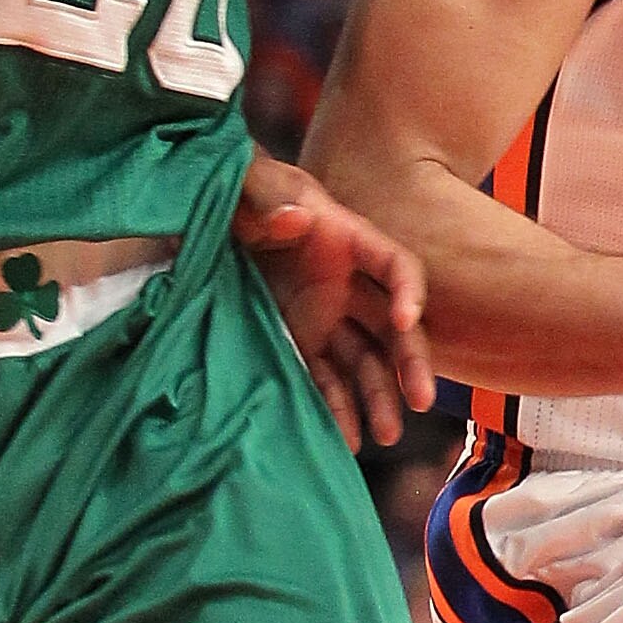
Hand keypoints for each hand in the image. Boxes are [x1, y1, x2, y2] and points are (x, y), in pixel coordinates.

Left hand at [237, 151, 435, 449]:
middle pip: (392, 327)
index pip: (395, 266)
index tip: (407, 321)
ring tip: (385, 436)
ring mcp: (323, 317)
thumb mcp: (246, 182)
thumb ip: (267, 195)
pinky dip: (336, 409)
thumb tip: (298, 220)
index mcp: (345, 240)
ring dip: (380, 398)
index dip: (409, 291)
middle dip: (411, 363)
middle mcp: (343, 284)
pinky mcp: (298, 343)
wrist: (202, 215)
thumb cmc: (233, 191)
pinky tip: (347, 440)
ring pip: (364, 363)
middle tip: (421, 400)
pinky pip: (323, 380)